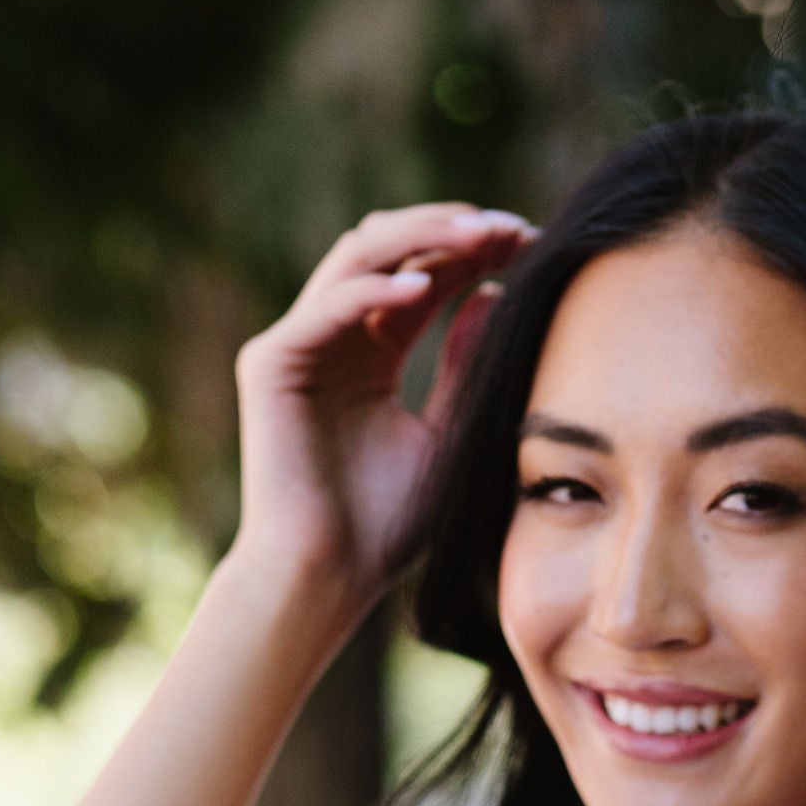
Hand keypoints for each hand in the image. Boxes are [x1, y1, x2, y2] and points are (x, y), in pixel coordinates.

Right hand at [229, 202, 535, 626]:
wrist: (328, 577)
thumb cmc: (385, 526)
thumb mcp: (446, 436)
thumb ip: (465, 369)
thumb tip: (498, 296)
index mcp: (371, 353)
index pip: (425, 277)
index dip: (476, 253)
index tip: (533, 243)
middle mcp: (333, 337)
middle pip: (393, 250)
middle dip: (453, 231)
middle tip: (512, 227)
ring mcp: (299, 344)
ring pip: (358, 257)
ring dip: (420, 238)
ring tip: (480, 235)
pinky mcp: (272, 362)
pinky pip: (330, 305)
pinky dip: (376, 288)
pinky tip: (427, 286)